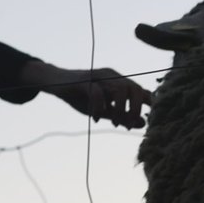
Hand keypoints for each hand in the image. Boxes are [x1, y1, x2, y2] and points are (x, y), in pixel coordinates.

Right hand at [23, 61, 152, 127]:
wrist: (54, 82)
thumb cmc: (79, 96)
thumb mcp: (102, 110)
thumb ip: (121, 116)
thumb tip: (142, 124)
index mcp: (118, 81)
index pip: (140, 89)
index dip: (148, 104)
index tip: (148, 121)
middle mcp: (111, 76)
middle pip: (134, 88)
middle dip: (135, 109)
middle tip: (129, 127)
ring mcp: (98, 76)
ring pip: (119, 90)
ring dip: (120, 110)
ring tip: (115, 124)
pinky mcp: (84, 80)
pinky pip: (97, 93)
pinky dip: (99, 108)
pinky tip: (96, 119)